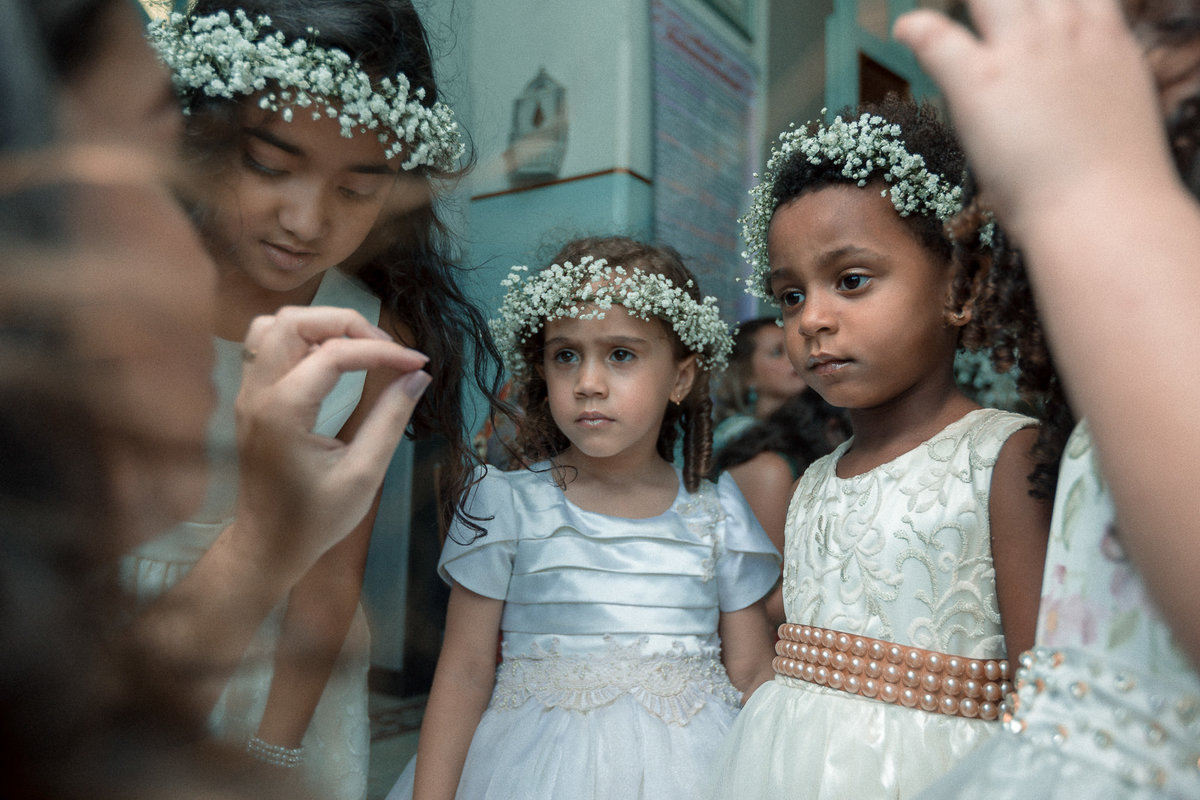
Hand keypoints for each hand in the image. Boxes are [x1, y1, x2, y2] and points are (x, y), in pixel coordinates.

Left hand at [233, 305, 429, 570]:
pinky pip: (267, 345)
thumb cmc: (316, 519)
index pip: (334, 354)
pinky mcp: (252, 398)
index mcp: (283, 412)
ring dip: (319, 326)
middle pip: (294, 321)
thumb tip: (418, 376)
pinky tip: (332, 359)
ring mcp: (249, 393)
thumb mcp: (364, 473)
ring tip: (358, 348)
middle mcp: (258, 393)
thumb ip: (390, 418)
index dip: (382, 351)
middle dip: (347, 323)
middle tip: (387, 349)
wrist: (267, 545)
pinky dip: (302, 339)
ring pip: (275, 326)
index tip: (418, 364)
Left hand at [894, 0, 1173, 229]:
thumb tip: (1068, 93)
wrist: (1104, 212)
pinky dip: (916, 29)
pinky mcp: (980, 81)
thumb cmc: (1112, 182)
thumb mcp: (1117, 108)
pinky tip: (905, 31)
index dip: (1046, 1)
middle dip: (1003, 0)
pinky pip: (935, 35)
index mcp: (1104, 36)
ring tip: (935, 14)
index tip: (1029, 11)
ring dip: (969, 2)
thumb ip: (1087, 83)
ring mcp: (1022, 52)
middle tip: (985, 12)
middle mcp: (1064, 30)